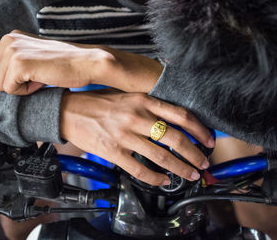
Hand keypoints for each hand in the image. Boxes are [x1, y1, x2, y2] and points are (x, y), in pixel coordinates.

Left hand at [0, 30, 162, 94]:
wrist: (85, 62)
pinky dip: (25, 92)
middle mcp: (8, 40)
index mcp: (11, 37)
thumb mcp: (34, 57)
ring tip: (38, 80)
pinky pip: (10, 89)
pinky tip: (40, 82)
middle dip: (8, 86)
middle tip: (32, 81)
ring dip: (18, 89)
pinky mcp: (19, 63)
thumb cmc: (64, 64)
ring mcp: (13, 51)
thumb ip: (14, 61)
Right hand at [60, 90, 214, 185]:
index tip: (208, 140)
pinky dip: (155, 178)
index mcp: (143, 100)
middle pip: (176, 138)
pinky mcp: (113, 151)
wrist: (68, 111)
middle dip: (195, 154)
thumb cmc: (97, 103)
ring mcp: (124, 135)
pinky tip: (163, 180)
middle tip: (203, 162)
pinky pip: (140, 169)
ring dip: (180, 169)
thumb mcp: (127, 96)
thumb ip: (150, 105)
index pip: (181, 115)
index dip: (199, 130)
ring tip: (189, 175)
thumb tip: (174, 120)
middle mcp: (136, 116)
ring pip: (161, 156)